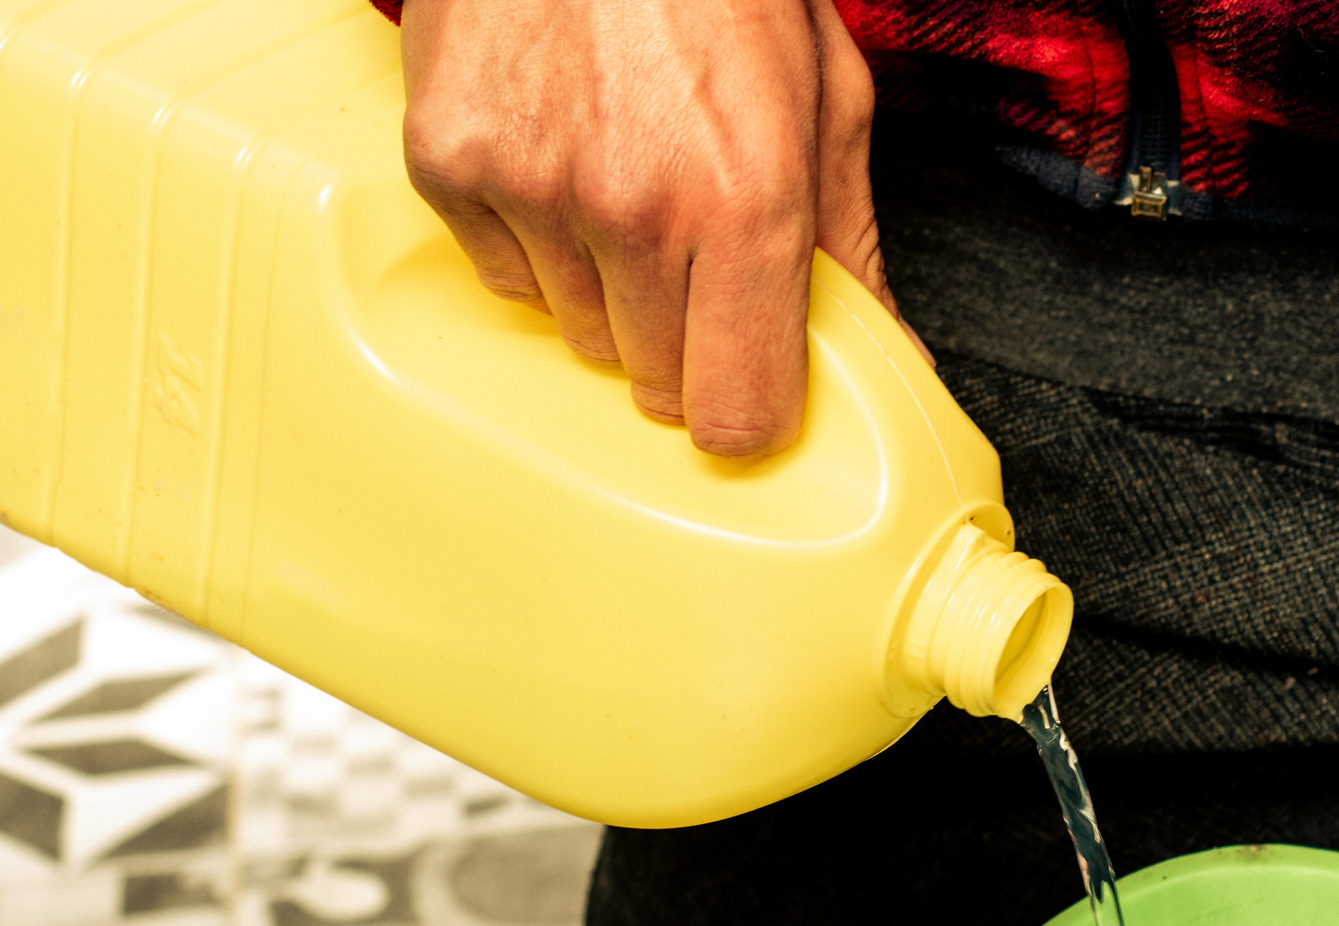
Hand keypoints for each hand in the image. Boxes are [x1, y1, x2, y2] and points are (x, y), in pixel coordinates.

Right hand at [398, 0, 910, 453]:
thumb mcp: (825, 97)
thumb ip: (850, 243)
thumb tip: (887, 352)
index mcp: (750, 203)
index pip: (737, 414)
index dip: (745, 413)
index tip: (747, 388)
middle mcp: (637, 212)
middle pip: (653, 384)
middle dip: (679, 339)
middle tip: (690, 248)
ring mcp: (534, 190)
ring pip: (576, 332)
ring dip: (605, 287)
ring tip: (623, 179)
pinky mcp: (451, 164)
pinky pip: (501, 274)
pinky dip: (531, 238)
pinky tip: (559, 156)